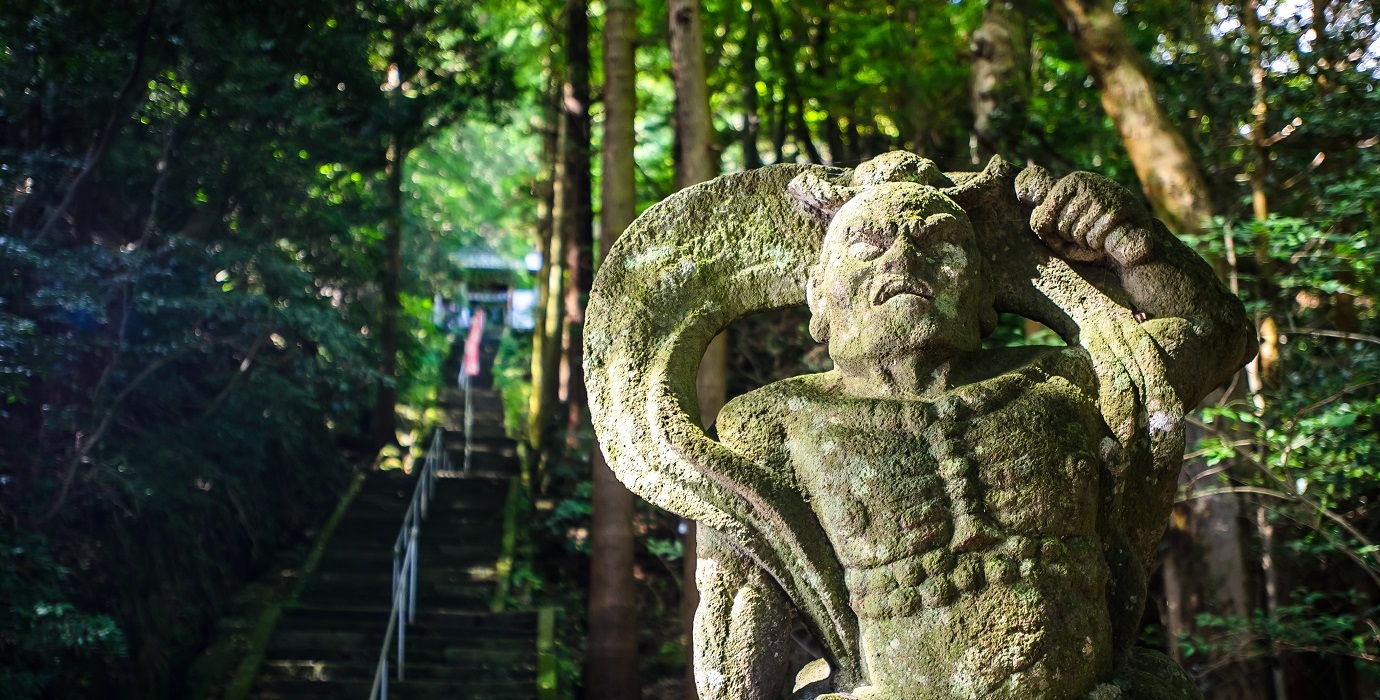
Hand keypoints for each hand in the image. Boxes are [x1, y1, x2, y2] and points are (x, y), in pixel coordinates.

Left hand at [1015, 167, 1153, 267]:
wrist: (1135, 233)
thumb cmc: (1091, 229)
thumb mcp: (1062, 221)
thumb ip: (1042, 218)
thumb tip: (1031, 210)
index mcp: (1070, 182)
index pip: (1043, 216)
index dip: (1055, 231)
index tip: (1067, 228)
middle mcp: (1087, 182)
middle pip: (1061, 225)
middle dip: (1071, 237)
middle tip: (1086, 233)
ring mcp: (1104, 194)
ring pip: (1078, 232)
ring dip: (1086, 242)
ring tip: (1097, 235)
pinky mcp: (1120, 209)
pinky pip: (1096, 236)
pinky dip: (1098, 244)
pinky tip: (1106, 239)